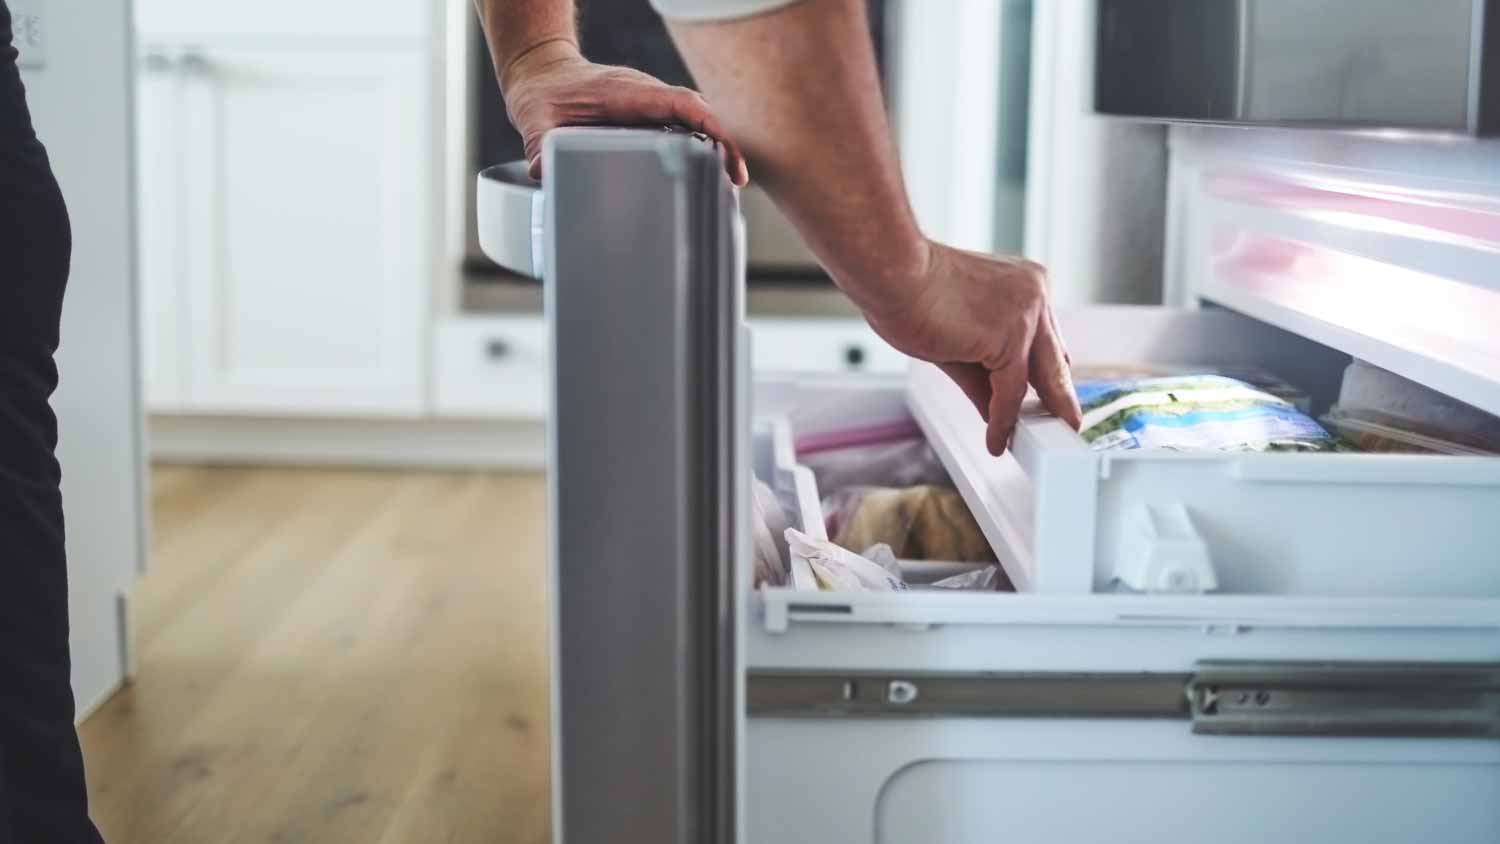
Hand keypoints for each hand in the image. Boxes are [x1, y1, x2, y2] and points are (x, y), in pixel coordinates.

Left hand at [502, 40, 748, 186]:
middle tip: (736, 179)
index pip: (678, 103)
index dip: (707, 124)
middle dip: (722, 142)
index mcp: (625, 92)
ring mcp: (649, 103)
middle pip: (697, 112)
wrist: (541, 74)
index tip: (725, 151)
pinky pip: (683, 125)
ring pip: (694, 119)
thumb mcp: (535, 121)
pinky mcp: (648, 114)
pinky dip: (700, 145)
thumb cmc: (542, 93)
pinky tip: (707, 173)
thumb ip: (539, 147)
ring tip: (729, 182)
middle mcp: (644, 94)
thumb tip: (542, 173)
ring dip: (715, 145)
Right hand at [863, 242, 1083, 455]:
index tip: (1049, 396)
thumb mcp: (956, 338)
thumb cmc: (910, 293)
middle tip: (1065, 424)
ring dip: (1031, 414)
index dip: (1046, 372)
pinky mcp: (1010, 337)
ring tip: (1028, 441)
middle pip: (1053, 359)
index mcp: (1023, 284)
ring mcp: (1026, 314)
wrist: (892, 274)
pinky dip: (1003, 419)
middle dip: (1057, 397)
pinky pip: (1011, 390)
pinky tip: (997, 438)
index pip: (1045, 339)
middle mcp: (1033, 294)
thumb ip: (981, 375)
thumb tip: (993, 410)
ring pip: (1038, 377)